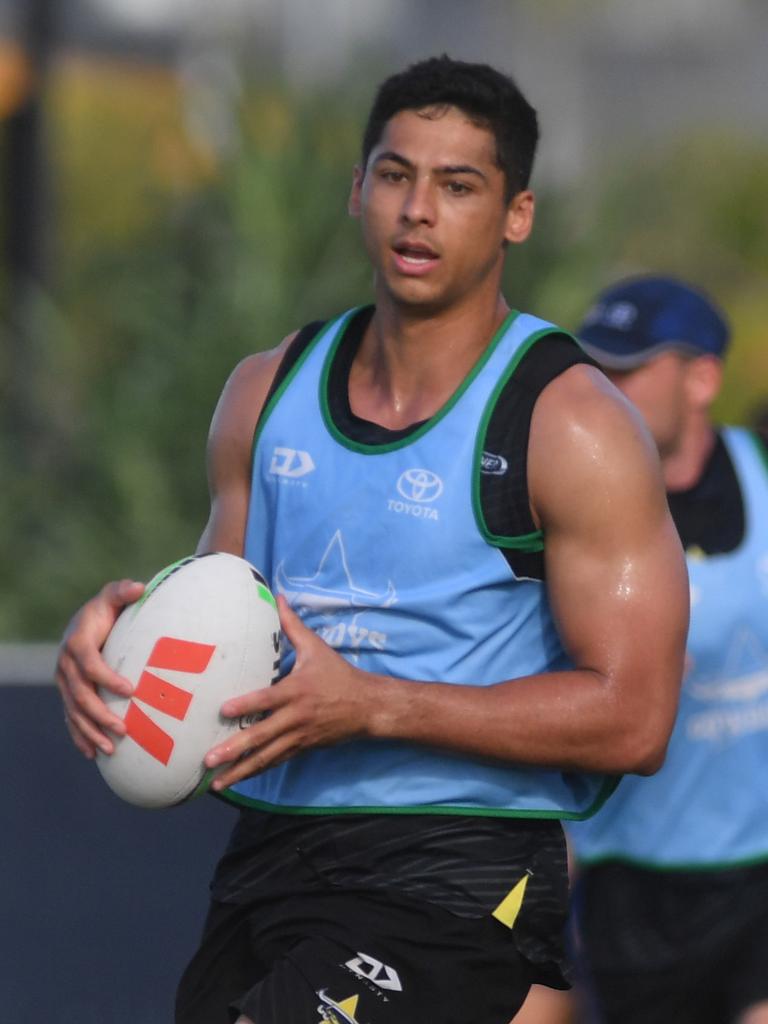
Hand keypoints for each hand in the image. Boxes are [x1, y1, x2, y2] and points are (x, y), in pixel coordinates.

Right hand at [55, 579, 143, 758]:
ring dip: (90, 732)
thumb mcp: (114, 595)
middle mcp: (66, 665)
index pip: (90, 664)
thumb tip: (139, 587)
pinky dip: (79, 736)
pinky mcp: (67, 693)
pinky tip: (92, 753)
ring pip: (74, 712)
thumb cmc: (107, 608)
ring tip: (110, 749)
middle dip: (100, 714)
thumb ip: (124, 591)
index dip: (107, 678)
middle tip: (124, 729)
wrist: (87, 621)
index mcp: (77, 642)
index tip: (130, 691)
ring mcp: (65, 682)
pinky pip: (70, 718)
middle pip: (80, 695)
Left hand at [205, 596, 377, 789]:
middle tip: (208, 759)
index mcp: (297, 691)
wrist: (367, 707)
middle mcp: (295, 717)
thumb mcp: (317, 647)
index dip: (245, 705)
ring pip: (266, 757)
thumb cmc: (338, 674)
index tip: (223, 711)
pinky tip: (236, 781)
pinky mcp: (302, 748)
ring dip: (240, 771)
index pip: (267, 699)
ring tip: (215, 783)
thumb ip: (292, 625)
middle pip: (262, 736)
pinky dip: (255, 772)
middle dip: (235, 749)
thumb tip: (277, 596)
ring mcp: (298, 737)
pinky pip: (275, 762)